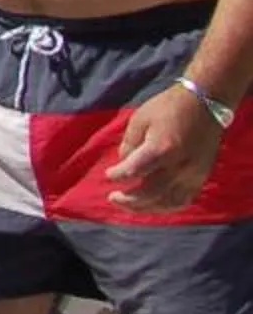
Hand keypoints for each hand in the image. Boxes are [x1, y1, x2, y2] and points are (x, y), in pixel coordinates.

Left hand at [108, 85, 226, 213]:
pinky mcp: (201, 178)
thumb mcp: (140, 119)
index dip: (119, 175)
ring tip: (128, 206)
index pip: (136, 170)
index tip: (109, 176)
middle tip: (113, 198)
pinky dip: (166, 207)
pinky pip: (183, 200)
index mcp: (162, 148)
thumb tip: (124, 163)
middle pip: (152, 192)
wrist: (205, 104)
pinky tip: (152, 206)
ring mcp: (193, 175)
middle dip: (130, 199)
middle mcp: (180, 166)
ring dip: (146, 208)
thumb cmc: (168, 107)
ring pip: (168, 202)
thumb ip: (131, 144)